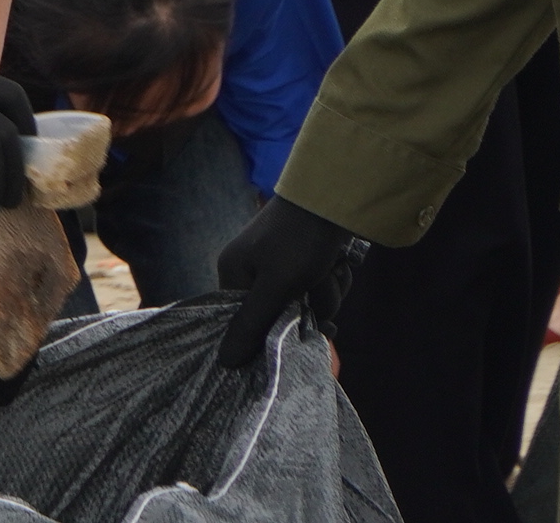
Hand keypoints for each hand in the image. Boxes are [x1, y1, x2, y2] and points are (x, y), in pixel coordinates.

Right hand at [213, 194, 358, 368]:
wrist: (332, 197)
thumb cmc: (298, 240)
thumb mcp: (276, 285)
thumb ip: (252, 324)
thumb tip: (224, 362)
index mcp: (234, 275)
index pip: (246, 324)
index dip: (273, 332)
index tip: (300, 330)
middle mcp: (252, 273)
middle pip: (283, 316)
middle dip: (311, 305)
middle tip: (318, 285)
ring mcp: (279, 268)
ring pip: (307, 305)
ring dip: (327, 293)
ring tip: (330, 268)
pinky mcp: (303, 264)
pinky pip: (318, 291)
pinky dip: (332, 282)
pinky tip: (335, 264)